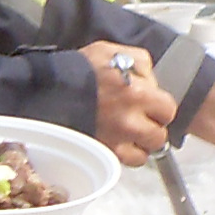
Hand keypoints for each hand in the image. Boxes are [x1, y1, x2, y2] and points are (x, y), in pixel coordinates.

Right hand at [81, 42, 177, 163]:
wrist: (46, 88)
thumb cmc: (81, 68)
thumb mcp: (114, 51)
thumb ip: (142, 64)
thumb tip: (152, 83)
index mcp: (137, 93)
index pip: (168, 109)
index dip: (160, 107)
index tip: (151, 104)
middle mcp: (129, 121)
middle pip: (159, 136)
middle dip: (152, 127)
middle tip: (141, 120)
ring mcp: (115, 140)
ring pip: (144, 153)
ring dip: (140, 144)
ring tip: (129, 133)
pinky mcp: (101, 152)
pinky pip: (126, 163)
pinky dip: (125, 155)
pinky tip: (118, 142)